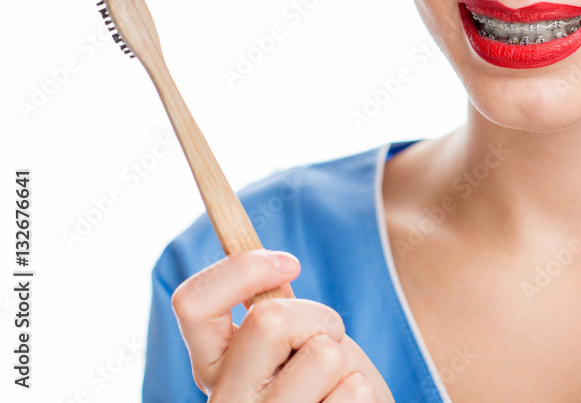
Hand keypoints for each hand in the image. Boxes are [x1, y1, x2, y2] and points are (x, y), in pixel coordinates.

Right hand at [171, 249, 394, 401]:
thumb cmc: (325, 381)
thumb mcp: (294, 340)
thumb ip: (272, 306)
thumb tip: (234, 217)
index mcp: (213, 368)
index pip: (193, 303)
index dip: (241, 269)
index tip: (289, 262)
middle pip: (268, 319)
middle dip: (318, 317)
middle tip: (327, 344)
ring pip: (323, 354)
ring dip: (348, 362)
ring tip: (338, 388)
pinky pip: (355, 391)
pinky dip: (366, 393)